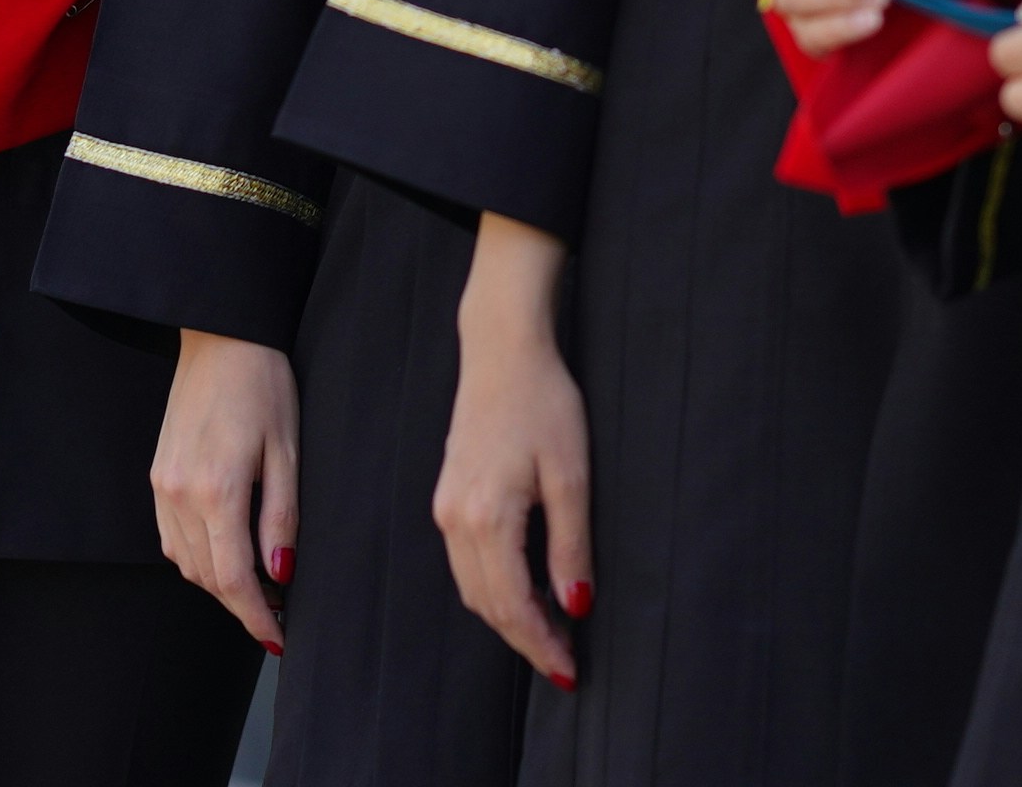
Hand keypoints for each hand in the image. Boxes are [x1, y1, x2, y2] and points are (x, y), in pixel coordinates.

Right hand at [150, 332, 297, 651]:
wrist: (220, 336)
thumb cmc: (263, 386)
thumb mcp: (288, 451)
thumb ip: (282, 519)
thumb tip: (280, 575)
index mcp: (218, 491)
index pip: (235, 580)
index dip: (258, 618)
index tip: (279, 639)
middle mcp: (181, 496)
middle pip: (208, 579)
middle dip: (243, 605)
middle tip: (278, 615)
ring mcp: (162, 487)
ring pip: (186, 564)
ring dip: (219, 583)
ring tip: (257, 586)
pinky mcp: (156, 477)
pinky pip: (171, 539)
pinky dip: (197, 558)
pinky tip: (223, 553)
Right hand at [434, 214, 589, 687]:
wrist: (502, 351)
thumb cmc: (544, 404)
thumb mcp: (572, 476)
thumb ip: (571, 545)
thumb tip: (576, 604)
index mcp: (486, 517)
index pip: (512, 604)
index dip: (541, 644)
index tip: (569, 671)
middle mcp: (455, 519)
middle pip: (486, 605)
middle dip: (525, 640)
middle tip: (563, 663)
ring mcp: (445, 508)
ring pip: (472, 587)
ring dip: (507, 617)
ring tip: (549, 634)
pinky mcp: (447, 496)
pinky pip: (465, 562)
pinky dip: (492, 588)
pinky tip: (523, 590)